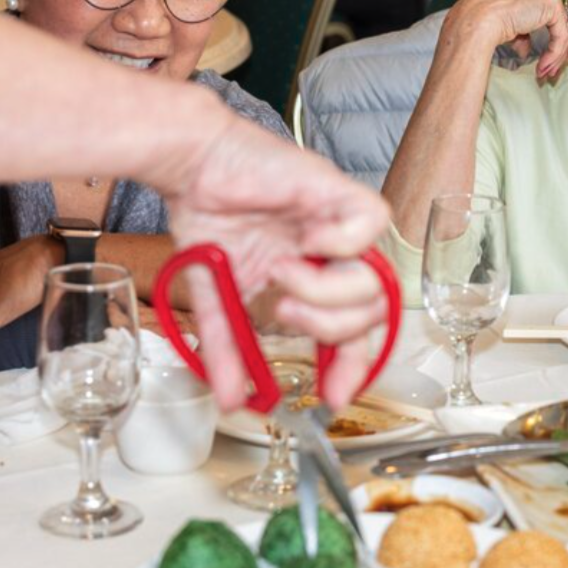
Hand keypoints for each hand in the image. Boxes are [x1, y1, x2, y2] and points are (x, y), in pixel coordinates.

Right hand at [159, 120, 392, 409]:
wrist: (190, 168)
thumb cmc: (207, 221)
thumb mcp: (220, 300)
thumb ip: (230, 349)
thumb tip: (233, 399)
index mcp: (316, 280)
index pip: (356, 334)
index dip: (353, 368)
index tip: (333, 396)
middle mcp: (336, 256)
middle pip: (374, 313)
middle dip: (331, 327)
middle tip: (285, 311)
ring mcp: (341, 224)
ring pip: (376, 279)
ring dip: (325, 289)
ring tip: (282, 272)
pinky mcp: (339, 190)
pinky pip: (372, 222)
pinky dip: (340, 241)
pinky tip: (307, 237)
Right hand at [441, 0, 567, 79]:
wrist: (478, 20)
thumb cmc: (484, 22)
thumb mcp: (509, 26)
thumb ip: (521, 32)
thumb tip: (526, 48)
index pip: (549, 12)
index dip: (550, 36)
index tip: (547, 58)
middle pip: (559, 20)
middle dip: (556, 49)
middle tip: (550, 69)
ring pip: (562, 29)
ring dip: (555, 55)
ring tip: (544, 72)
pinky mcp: (553, 2)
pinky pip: (561, 34)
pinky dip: (554, 53)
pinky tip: (542, 66)